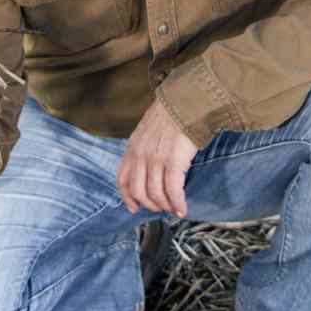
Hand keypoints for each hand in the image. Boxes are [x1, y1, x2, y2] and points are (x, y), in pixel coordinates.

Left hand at [117, 98, 198, 217]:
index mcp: (133, 147)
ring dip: (165, 206)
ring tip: (174, 209)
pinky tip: (182, 208)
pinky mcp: (173, 162)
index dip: (127, 197)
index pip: (123, 179)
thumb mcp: (148, 128)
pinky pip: (172, 190)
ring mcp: (155, 159)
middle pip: (138, 191)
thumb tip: (151, 164)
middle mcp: (140, 155)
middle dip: (149, 204)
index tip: (133, 207)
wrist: (187, 101)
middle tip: (161, 209)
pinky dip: (177, 203)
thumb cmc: (173, 112)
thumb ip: (145, 146)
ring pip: (155, 194)